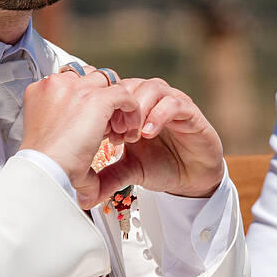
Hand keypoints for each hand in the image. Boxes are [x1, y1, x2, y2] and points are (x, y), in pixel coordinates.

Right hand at [18, 68, 141, 207]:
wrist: (45, 169)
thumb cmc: (43, 165)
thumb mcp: (51, 147)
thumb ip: (66, 146)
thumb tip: (85, 191)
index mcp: (41, 91)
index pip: (71, 81)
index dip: (86, 99)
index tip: (92, 124)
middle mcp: (57, 83)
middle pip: (91, 77)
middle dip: (102, 98)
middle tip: (108, 128)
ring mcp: (77, 88)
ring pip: (109, 82)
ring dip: (117, 103)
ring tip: (121, 129)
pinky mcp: (97, 98)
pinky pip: (125, 95)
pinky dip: (132, 110)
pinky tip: (130, 130)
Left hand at [92, 77, 225, 201]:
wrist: (193, 178)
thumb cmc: (162, 166)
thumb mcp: (130, 170)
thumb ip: (109, 175)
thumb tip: (83, 192)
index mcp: (135, 107)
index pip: (114, 90)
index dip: (104, 106)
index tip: (98, 131)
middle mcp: (153, 99)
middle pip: (130, 84)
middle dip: (119, 107)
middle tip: (114, 133)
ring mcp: (172, 102)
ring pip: (152, 87)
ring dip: (138, 109)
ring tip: (132, 136)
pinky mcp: (191, 111)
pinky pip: (173, 103)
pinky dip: (158, 115)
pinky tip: (148, 133)